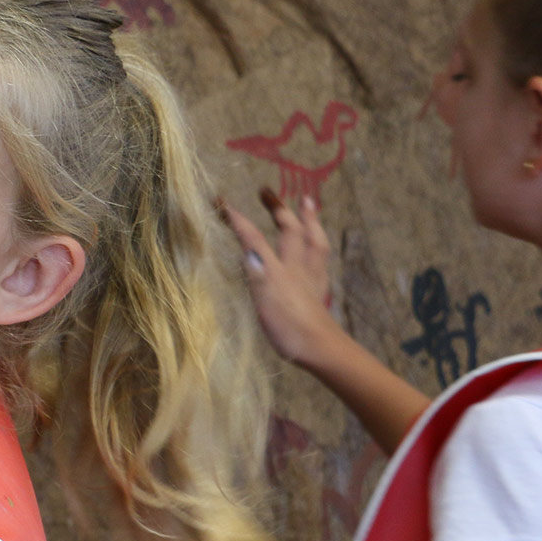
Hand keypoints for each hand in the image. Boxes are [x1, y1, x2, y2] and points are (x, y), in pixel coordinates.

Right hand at [219, 189, 345, 367]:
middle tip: (266, 191)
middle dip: (277, 209)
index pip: (253, 239)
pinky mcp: (318, 288)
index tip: (220, 201)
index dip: (237, 219)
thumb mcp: (265, 302)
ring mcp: (310, 277)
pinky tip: (316, 242)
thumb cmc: (289, 330)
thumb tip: (246, 248)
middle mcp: (295, 267)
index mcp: (277, 270)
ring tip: (307, 202)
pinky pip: (320, 258)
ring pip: (312, 240)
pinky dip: (318, 243)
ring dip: (309, 219)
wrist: (321, 348)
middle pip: (289, 231)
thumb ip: (256, 274)